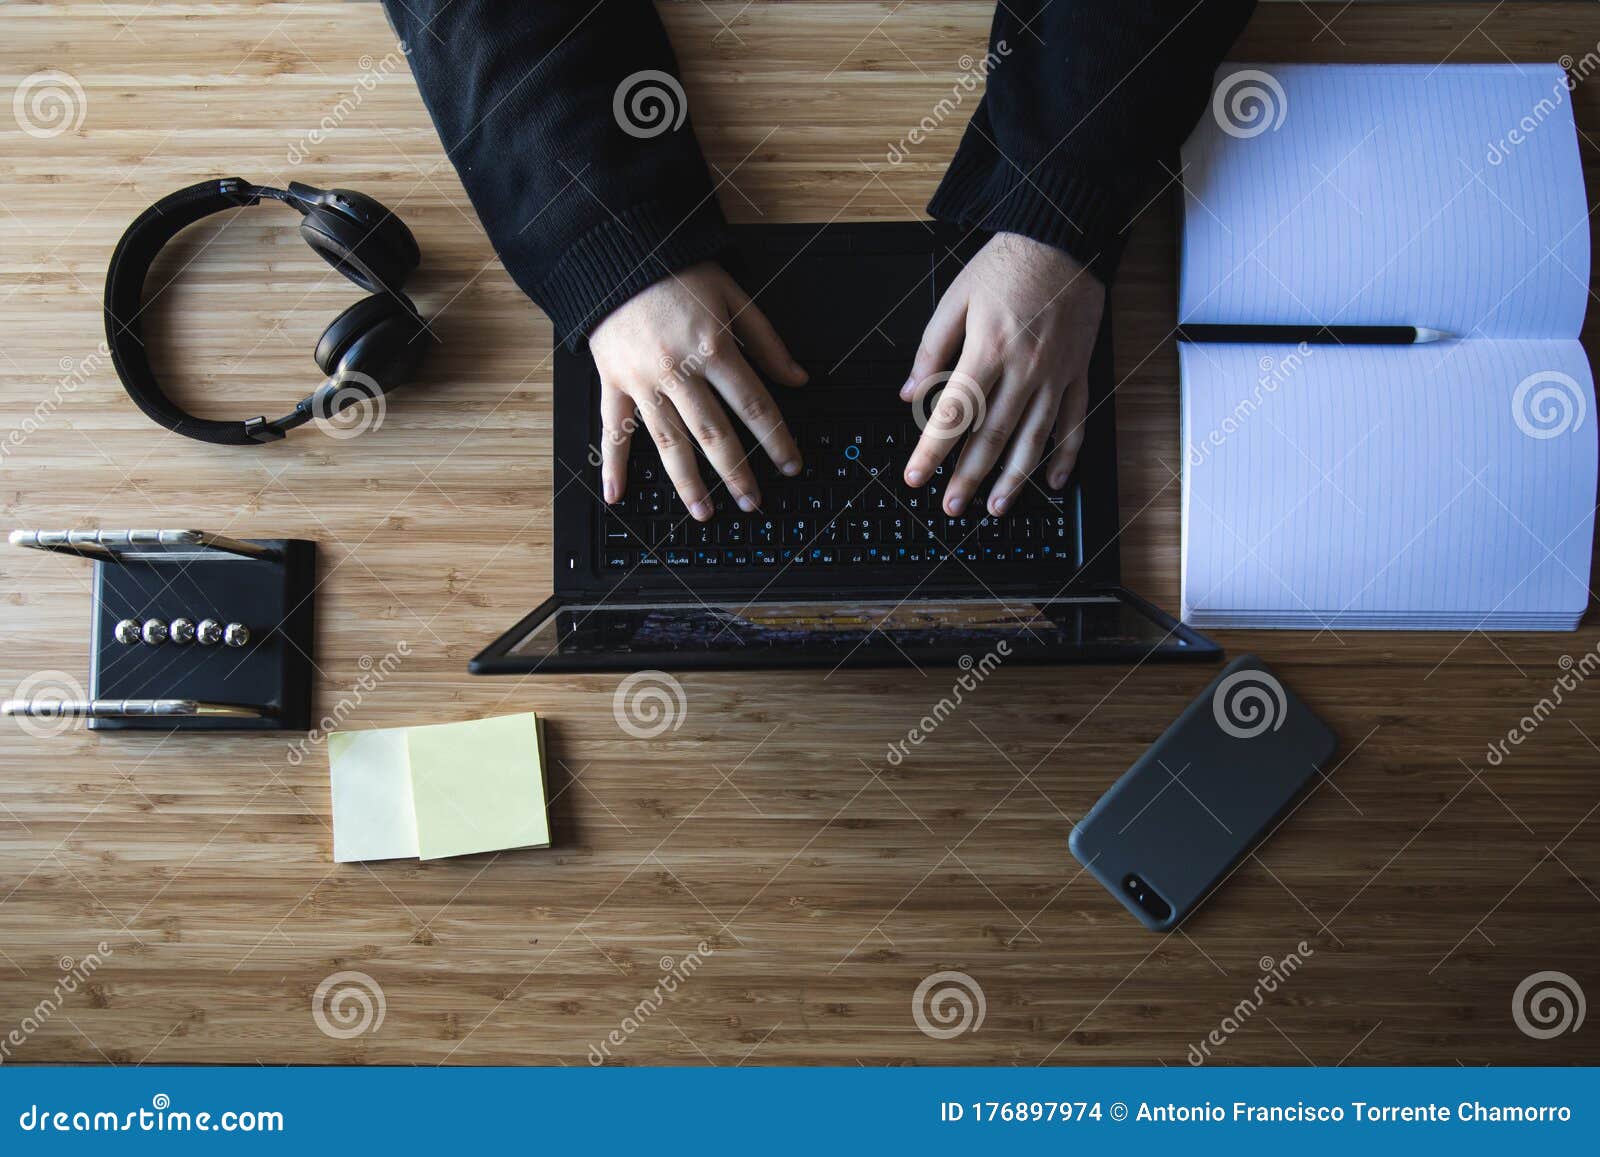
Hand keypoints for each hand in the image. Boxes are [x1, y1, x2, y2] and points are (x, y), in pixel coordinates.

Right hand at [590, 262, 807, 519]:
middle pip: (713, 433)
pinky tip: (617, 494)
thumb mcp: (732, 295)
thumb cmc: (676, 271)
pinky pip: (613, 429)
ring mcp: (642, 380)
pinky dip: (612, 464)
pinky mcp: (613, 381)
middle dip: (736, 473)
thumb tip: (798, 379)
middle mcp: (677, 370)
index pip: (754, 405)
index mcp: (713, 347)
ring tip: (704, 512)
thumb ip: (767, 340)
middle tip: (752, 503)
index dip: (776, 438)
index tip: (790, 464)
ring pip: (668, 441)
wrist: (616, 251)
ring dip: (687, 482)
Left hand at [900, 232, 1104, 516]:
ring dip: (1014, 478)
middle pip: (992, 436)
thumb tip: (910, 393)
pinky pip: (1074, 423)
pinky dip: (1065, 456)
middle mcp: (1024, 369)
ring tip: (996, 507)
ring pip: (1034, 439)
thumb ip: (931, 350)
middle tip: (952, 506)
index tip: (916, 476)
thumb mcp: (956, 299)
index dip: (932, 450)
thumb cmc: (1008, 265)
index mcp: (988, 350)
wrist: (1064, 239)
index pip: (954, 413)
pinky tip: (1052, 481)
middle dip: (969, 477)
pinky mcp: (1078, 373)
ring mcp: (1055, 375)